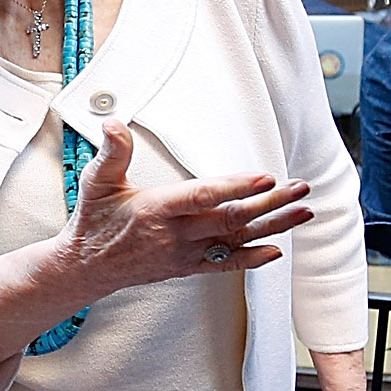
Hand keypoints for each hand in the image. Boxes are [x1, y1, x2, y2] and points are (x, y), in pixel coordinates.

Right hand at [60, 121, 309, 297]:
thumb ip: (111, 153)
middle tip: (300, 188)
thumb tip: (113, 123)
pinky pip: (224, 264)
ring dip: (272, 226)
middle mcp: (174, 235)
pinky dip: (252, 259)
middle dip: (270, 204)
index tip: (265, 178)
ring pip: (235, 240)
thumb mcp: (96, 182)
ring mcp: (184, 254)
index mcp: (155, 209)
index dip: (234, 187)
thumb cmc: (94, 220)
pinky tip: (277, 250)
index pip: (201, 197)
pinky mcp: (187, 267)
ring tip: (303, 211)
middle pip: (230, 218)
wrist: (87, 267)